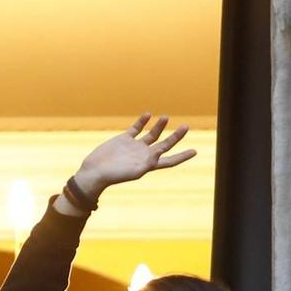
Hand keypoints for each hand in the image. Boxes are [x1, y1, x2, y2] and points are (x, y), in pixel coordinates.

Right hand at [62, 114, 197, 211]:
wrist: (95, 171)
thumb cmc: (114, 175)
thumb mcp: (134, 171)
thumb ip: (148, 161)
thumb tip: (159, 152)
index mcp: (149, 165)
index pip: (170, 161)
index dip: (182, 156)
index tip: (194, 151)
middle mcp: (144, 155)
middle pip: (164, 145)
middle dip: (175, 137)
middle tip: (186, 127)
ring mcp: (134, 146)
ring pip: (152, 134)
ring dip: (159, 126)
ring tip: (166, 117)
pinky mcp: (124, 139)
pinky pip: (136, 128)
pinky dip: (142, 121)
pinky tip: (148, 115)